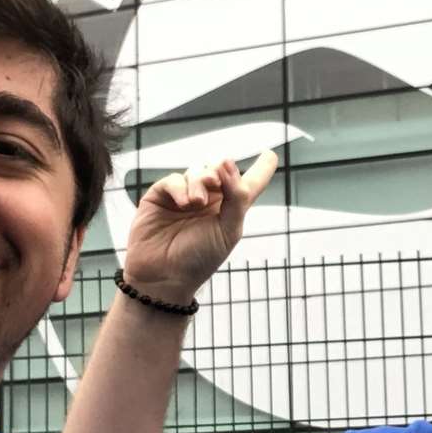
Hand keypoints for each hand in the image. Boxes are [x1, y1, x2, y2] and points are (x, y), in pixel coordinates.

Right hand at [122, 152, 277, 301]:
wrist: (163, 278)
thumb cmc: (199, 260)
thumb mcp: (228, 230)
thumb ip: (237, 197)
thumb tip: (228, 164)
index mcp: (230, 209)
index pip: (250, 183)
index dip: (262, 168)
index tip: (270, 154)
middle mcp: (209, 200)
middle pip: (220, 169)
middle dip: (220, 171)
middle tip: (215, 182)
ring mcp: (184, 197)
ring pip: (197, 171)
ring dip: (199, 181)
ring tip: (196, 202)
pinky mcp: (161, 197)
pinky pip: (173, 179)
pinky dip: (180, 187)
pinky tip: (183, 203)